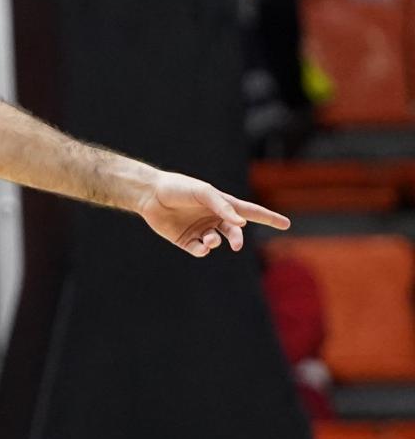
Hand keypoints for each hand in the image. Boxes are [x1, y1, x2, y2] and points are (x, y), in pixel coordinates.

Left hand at [138, 170, 289, 257]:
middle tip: (236, 244)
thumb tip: (241, 223)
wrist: (151, 195)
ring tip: (210, 240)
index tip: (286, 224)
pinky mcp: (186, 241)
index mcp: (222, 204)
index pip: (250, 212)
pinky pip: (200, 250)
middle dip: (237, 238)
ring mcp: (200, 230)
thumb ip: (223, 206)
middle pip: (234, 232)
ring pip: (217, 242)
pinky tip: (202, 245)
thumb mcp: (204, 193)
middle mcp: (213, 218)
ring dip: (217, 243)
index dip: (268, 218)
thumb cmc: (179, 188)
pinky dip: (203, 250)